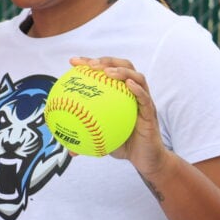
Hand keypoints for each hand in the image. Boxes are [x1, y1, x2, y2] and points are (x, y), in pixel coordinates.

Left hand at [69, 57, 171, 175]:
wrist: (144, 159)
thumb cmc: (122, 144)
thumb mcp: (100, 141)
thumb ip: (86, 141)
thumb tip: (68, 150)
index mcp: (118, 94)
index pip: (104, 71)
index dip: (89, 63)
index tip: (73, 62)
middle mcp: (131, 93)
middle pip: (122, 66)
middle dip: (106, 60)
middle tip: (90, 65)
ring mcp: (142, 101)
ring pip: (137, 77)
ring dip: (122, 70)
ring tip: (108, 71)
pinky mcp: (151, 112)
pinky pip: (145, 98)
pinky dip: (137, 89)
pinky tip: (128, 85)